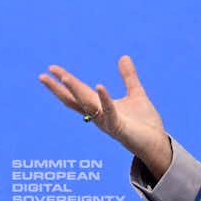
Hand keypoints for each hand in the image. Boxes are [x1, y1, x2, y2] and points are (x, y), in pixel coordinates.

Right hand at [40, 59, 173, 181]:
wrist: (156, 143)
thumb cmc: (144, 123)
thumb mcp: (136, 94)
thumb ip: (128, 77)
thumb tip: (123, 57)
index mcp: (100, 108)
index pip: (78, 93)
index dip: (65, 82)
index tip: (51, 69)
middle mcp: (98, 116)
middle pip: (74, 99)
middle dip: (59, 88)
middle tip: (43, 76)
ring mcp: (106, 122)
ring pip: (87, 104)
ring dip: (75, 91)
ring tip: (64, 77)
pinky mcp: (118, 128)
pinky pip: (109, 112)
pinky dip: (104, 99)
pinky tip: (99, 85)